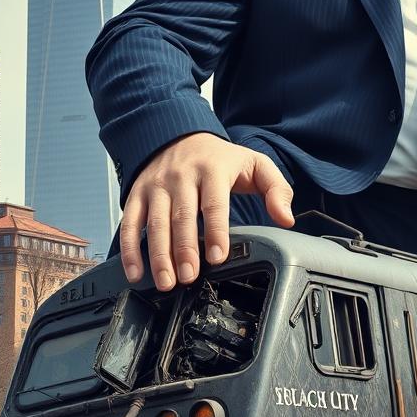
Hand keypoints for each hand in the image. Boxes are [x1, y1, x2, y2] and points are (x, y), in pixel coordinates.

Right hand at [120, 132, 293, 289]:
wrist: (180, 135)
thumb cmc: (220, 158)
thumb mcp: (256, 165)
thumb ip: (277, 190)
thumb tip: (287, 218)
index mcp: (212, 169)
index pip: (214, 203)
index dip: (216, 231)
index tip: (217, 257)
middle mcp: (180, 176)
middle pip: (181, 217)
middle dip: (183, 250)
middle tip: (188, 277)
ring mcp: (156, 186)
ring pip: (154, 223)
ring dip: (158, 255)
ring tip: (166, 282)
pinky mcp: (137, 194)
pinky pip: (130, 223)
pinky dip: (129, 250)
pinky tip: (135, 272)